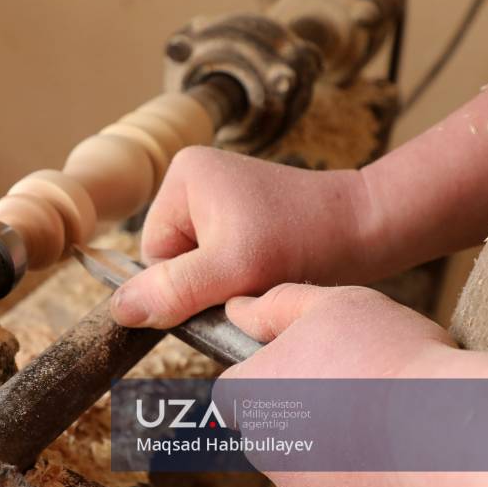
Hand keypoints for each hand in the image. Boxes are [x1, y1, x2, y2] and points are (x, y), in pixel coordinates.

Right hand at [110, 146, 371, 327]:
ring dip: (225, 284)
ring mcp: (219, 196)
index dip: (184, 284)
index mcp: (183, 175)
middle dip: (207, 283)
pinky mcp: (241, 215)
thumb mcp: (231, 269)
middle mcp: (195, 179)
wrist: (368, 228)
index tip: (226, 284)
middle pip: (173, 263)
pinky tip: (270, 270)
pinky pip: (220, 260)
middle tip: (249, 281)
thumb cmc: (305, 238)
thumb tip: (119, 310)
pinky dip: (241, 276)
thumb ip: (174, 291)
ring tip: (264, 275)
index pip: (153, 255)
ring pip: (198, 269)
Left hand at [221, 283, 455, 486]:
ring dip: (337, 445)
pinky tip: (405, 455)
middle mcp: (265, 451)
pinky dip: (368, 479)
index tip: (309, 364)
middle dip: (306, 410)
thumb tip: (236, 309)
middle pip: (273, 426)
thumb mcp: (335, 305)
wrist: (451, 437)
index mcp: (253, 396)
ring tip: (389, 419)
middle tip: (359, 385)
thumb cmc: (392, 360)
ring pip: (310, 464)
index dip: (269, 372)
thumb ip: (278, 306)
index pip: (234, 389)